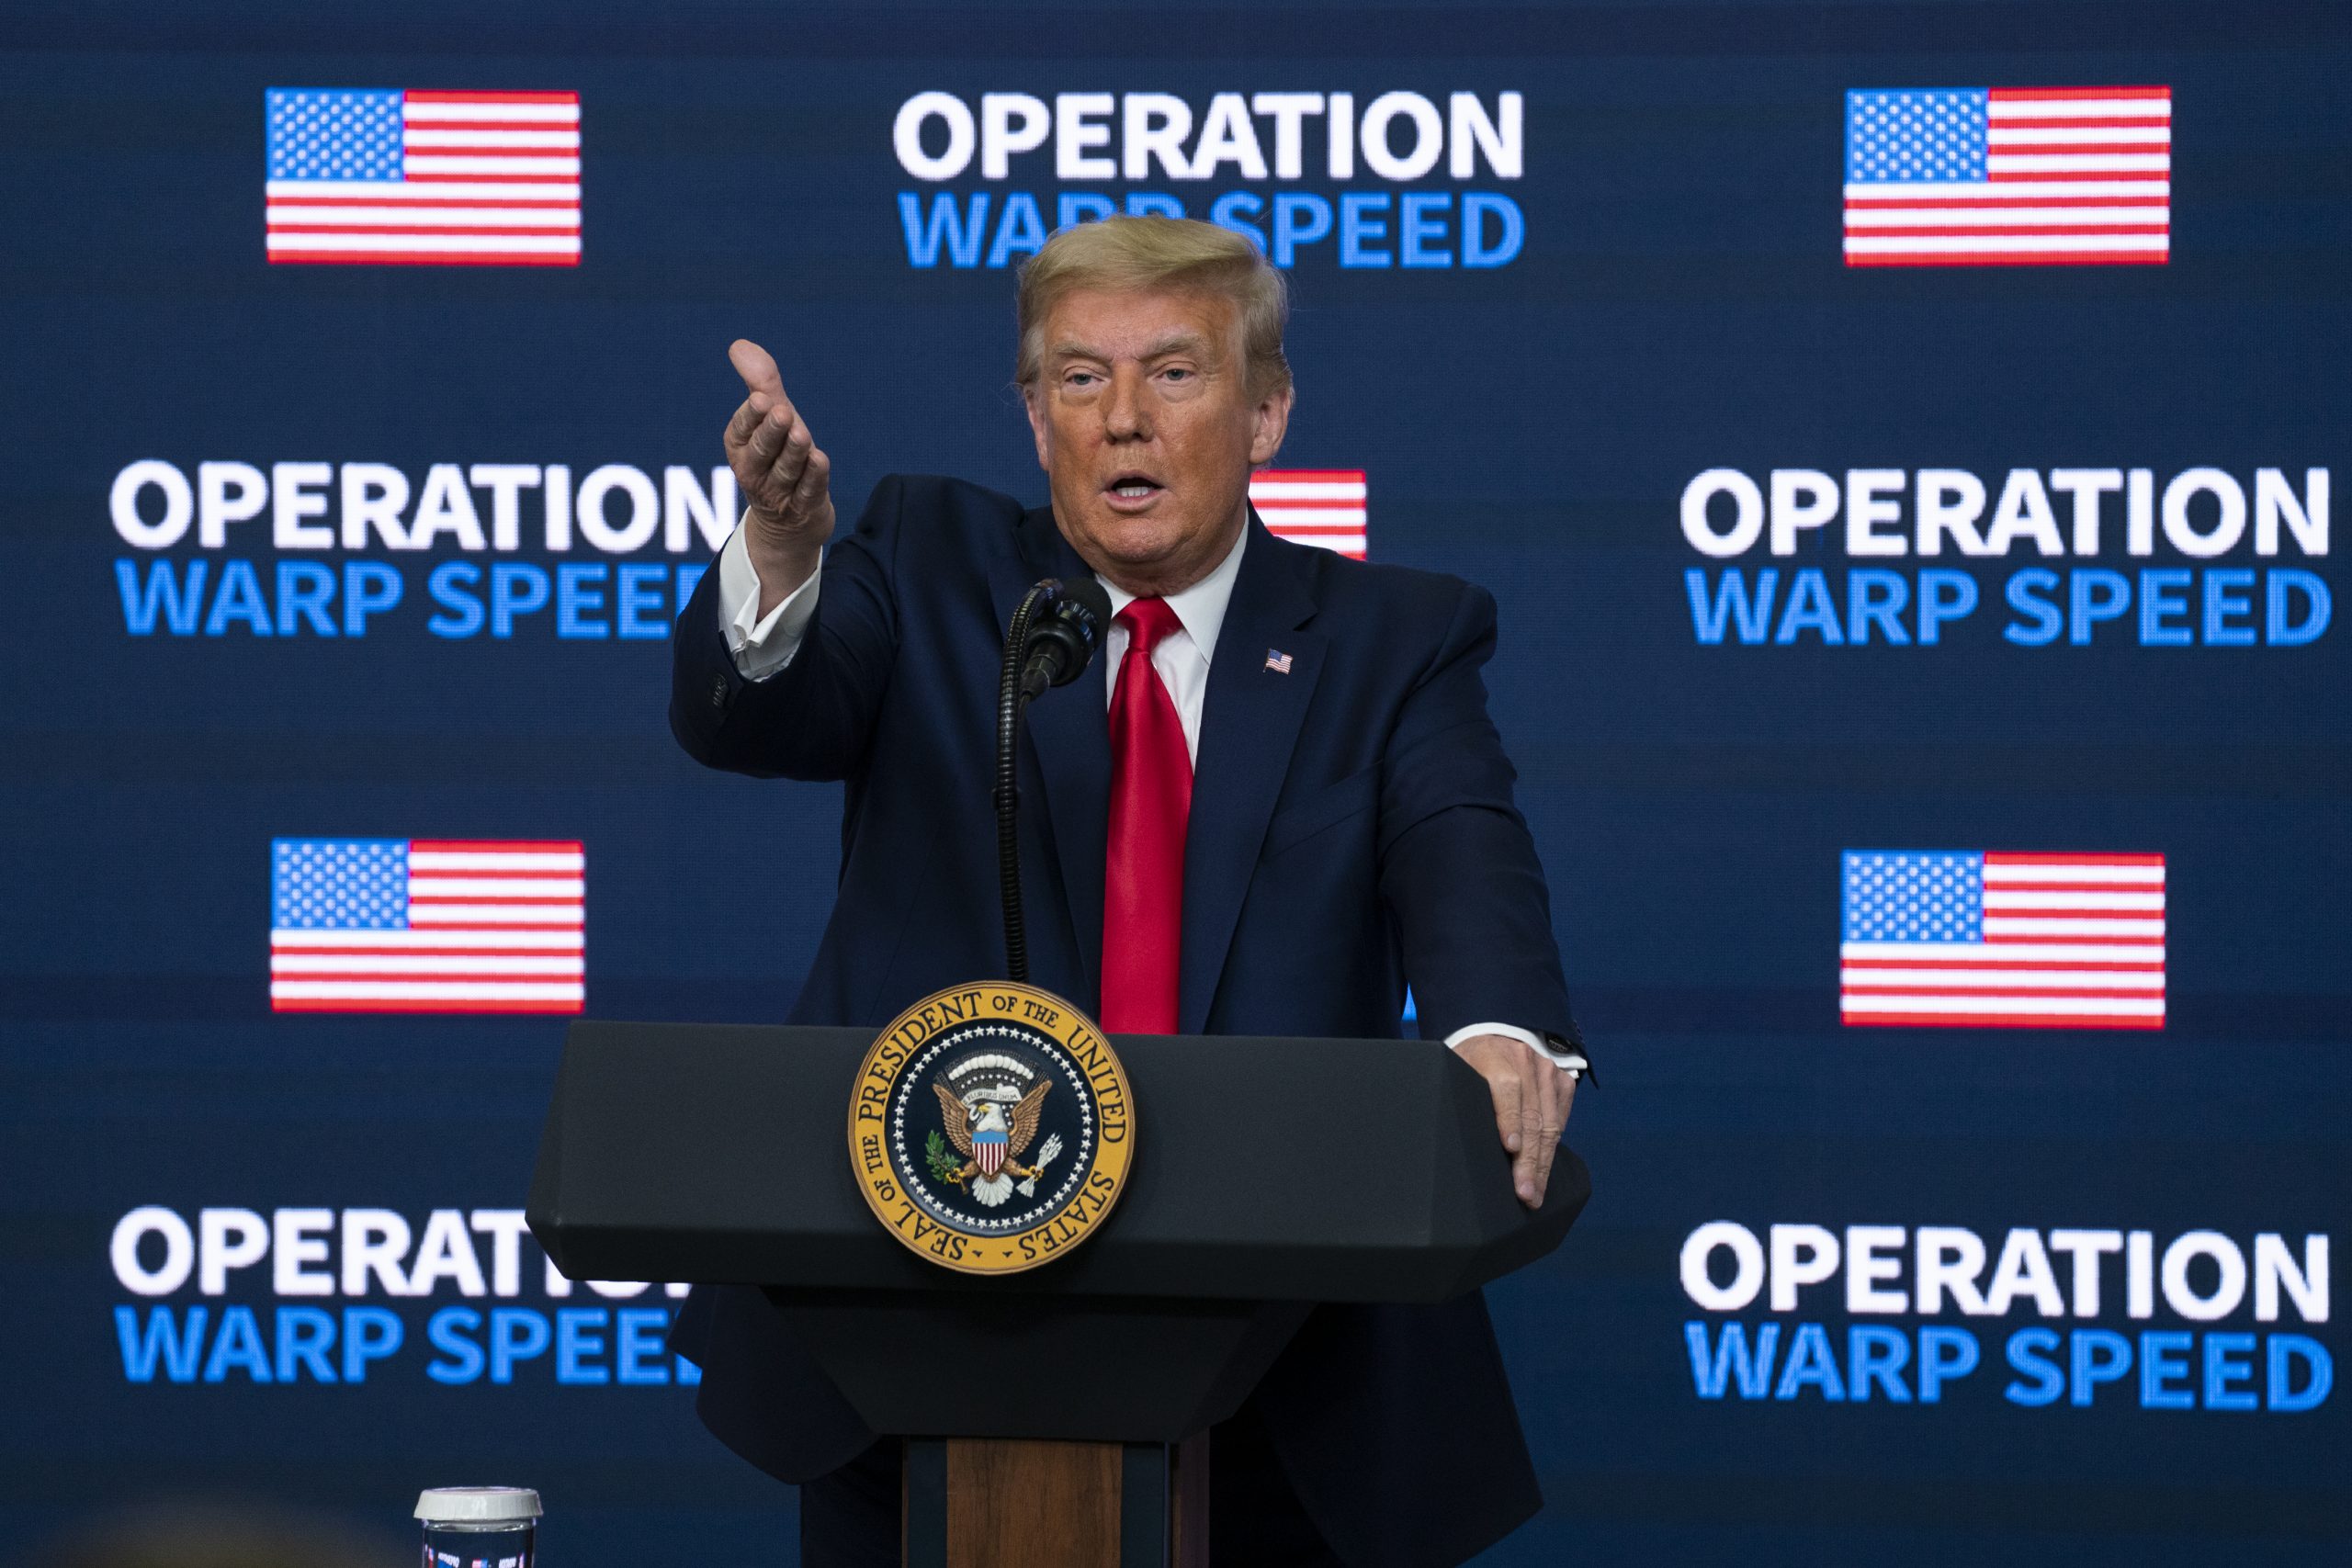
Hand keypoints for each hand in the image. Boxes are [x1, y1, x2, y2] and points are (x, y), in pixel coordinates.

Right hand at [722, 339, 835, 614]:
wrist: (790, 520)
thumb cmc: (778, 457)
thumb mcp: (770, 419)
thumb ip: (760, 383)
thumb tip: (739, 345)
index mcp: (739, 447)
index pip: (741, 430)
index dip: (751, 416)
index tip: (761, 399)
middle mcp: (753, 471)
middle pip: (761, 451)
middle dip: (771, 432)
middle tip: (782, 412)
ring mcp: (778, 493)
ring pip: (786, 471)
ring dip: (793, 452)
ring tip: (802, 434)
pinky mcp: (803, 508)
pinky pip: (808, 492)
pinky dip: (813, 477)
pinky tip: (820, 460)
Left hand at [1454, 1033, 1576, 1208]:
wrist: (1495, 1034)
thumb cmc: (1469, 1062)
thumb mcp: (1455, 1070)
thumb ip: (1459, 1094)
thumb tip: (1452, 1139)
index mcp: (1493, 1056)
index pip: (1506, 1088)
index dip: (1508, 1119)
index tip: (1510, 1147)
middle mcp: (1526, 1060)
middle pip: (1531, 1116)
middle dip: (1529, 1160)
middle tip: (1525, 1193)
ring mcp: (1548, 1071)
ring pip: (1550, 1125)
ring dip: (1543, 1163)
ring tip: (1535, 1193)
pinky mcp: (1563, 1082)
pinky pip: (1561, 1121)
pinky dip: (1552, 1149)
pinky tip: (1544, 1173)